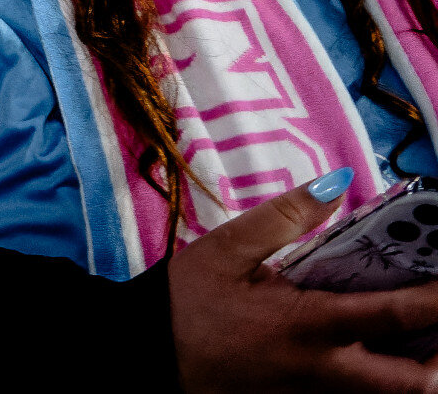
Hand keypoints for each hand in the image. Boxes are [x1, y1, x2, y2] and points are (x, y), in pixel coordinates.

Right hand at [173, 177, 437, 393]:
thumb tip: (334, 184)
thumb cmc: (185, 302)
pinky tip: (374, 360)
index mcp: (306, 326)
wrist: (147, 356)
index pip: (394, 315)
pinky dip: (378, 384)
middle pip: (413, 384)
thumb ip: (284, 217)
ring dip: (416, 376)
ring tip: (422, 347)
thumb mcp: (225, 248)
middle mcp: (321, 371)